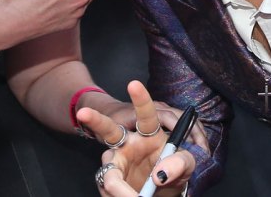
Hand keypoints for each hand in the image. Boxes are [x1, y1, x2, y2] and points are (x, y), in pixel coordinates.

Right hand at [80, 81, 195, 195]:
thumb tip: (160, 173)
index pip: (146, 114)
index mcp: (149, 132)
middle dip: (96, 120)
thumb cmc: (175, 169)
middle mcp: (127, 142)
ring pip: (108, 172)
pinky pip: (109, 189)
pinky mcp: (111, 180)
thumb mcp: (187, 164)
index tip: (134, 84)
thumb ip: (181, 162)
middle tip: (84, 114)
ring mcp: (116, 161)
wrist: (161, 189)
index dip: (140, 99)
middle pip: (108, 129)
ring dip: (117, 187)